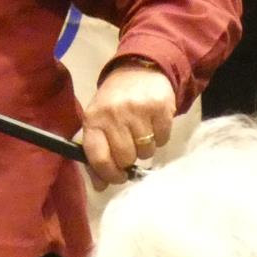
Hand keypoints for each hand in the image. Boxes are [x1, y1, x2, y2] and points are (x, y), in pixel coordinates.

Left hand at [80, 64, 175, 186]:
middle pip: (125, 158)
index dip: (108, 174)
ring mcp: (137, 110)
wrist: (138, 70)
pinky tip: (153, 124)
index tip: (116, 177)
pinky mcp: (160, 107)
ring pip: (146, 152)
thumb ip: (96, 153)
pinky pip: (163, 140)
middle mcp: (113, 114)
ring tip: (140, 131)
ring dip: (145, 148)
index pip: (97, 157)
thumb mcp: (98, 121)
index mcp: (93, 119)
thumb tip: (101, 186)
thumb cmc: (114, 102)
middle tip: (130, 148)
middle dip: (129, 160)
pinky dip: (160, 138)